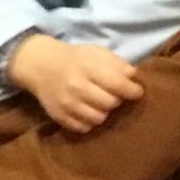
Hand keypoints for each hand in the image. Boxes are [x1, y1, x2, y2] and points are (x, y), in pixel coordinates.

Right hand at [6, 36, 143, 134]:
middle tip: (115, 94)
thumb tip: (134, 77)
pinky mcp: (59, 117)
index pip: (117, 84)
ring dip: (105, 112)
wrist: (41, 66)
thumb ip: (116, 63)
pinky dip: (90, 121)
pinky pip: (84, 128)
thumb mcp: (96, 52)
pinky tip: (89, 110)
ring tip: (101, 103)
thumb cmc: (75, 58)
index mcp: (87, 68)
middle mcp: (76, 87)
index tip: (138, 91)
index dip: (132, 90)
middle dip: (117, 100)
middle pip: (110, 103)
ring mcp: (66, 104)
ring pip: (98, 118)